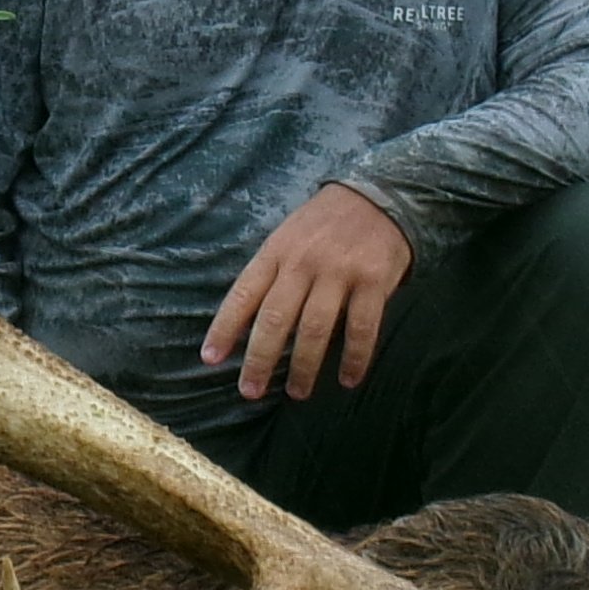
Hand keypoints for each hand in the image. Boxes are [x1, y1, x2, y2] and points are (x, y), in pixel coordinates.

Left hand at [200, 182, 414, 403]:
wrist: (378, 196)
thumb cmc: (323, 225)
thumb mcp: (286, 237)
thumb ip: (271, 275)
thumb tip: (246, 324)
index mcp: (275, 252)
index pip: (243, 294)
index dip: (224, 328)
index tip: (210, 358)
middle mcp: (303, 262)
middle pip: (274, 318)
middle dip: (260, 360)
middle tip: (251, 391)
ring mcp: (339, 272)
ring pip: (315, 328)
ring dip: (304, 367)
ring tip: (297, 393)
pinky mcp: (373, 281)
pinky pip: (361, 328)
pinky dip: (355, 358)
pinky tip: (348, 379)